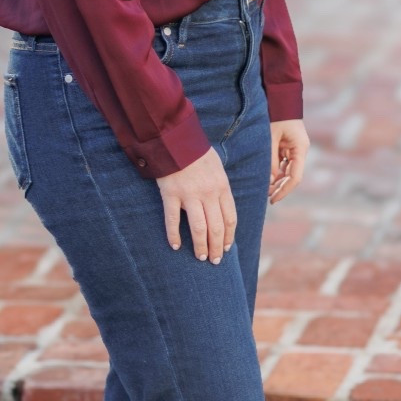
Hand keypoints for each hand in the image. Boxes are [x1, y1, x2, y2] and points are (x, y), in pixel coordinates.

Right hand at [156, 147, 236, 262]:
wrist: (175, 139)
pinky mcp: (171, 194)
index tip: (227, 248)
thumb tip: (223, 208)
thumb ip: (221, 188)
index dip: (230, 236)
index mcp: (222, 187)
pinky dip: (174, 235)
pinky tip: (176, 246)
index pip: (230, 218)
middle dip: (217, 247)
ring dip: (201, 246)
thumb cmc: (197, 153)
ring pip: (199, 228)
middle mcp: (208, 193)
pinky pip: (173, 220)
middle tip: (215, 260)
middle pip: (216, 228)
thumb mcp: (217, 168)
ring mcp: (189, 195)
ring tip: (201, 257)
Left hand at [269, 120, 308, 203]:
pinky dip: (275, 170)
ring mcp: (294, 148)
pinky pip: (283, 163)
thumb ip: (270, 160)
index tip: (273, 199)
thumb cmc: (275, 116)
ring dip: (277, 180)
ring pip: (287, 170)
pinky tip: (266, 177)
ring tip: (265, 189)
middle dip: (280, 187)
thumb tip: (269, 181)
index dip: (284, 190)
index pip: (295, 177)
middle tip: (267, 198)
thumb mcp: (270, 139)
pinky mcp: (288, 146)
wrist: (279, 97)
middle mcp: (300, 150)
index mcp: (300, 149)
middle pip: (292, 176)